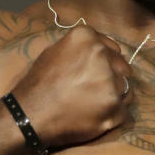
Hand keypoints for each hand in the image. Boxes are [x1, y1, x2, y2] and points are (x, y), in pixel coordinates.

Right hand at [12, 25, 132, 146]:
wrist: (29, 115)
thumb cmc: (38, 84)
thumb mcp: (54, 52)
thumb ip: (81, 48)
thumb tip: (102, 50)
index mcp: (87, 38)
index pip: (113, 49)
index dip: (107, 62)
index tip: (99, 72)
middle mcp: (102, 55)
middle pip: (122, 68)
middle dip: (113, 77)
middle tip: (94, 90)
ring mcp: (110, 83)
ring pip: (126, 89)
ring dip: (113, 96)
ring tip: (92, 104)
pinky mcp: (114, 107)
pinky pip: (124, 110)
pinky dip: (112, 114)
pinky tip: (94, 116)